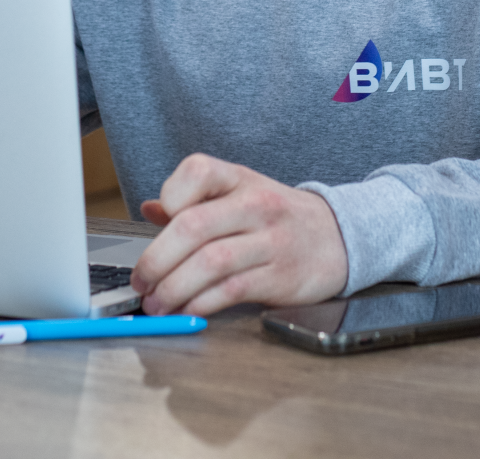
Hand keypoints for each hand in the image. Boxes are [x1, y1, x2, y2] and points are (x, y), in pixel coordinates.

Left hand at [130, 153, 349, 316]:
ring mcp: (270, 241)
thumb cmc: (279, 217)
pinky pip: (230, 291)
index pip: (197, 171)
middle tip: (140, 281)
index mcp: (239, 179)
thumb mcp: (240, 194)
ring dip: (173, 288)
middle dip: (157, 259)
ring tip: (156, 303)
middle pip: (193, 226)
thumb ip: (195, 201)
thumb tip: (151, 209)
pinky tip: (186, 309)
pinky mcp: (280, 277)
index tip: (157, 221)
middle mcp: (255, 205)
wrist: (339, 237)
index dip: (169, 195)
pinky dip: (201, 304)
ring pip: (210, 263)